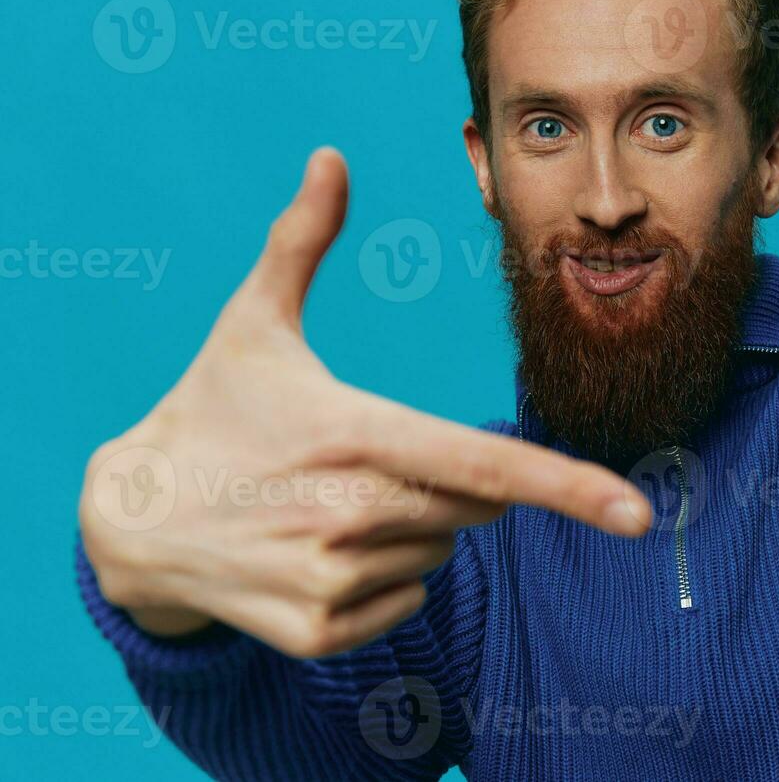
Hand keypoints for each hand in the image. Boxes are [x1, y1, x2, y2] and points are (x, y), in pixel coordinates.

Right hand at [79, 149, 650, 657]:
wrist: (129, 524)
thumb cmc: (211, 408)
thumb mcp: (250, 323)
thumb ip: (302, 241)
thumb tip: (331, 154)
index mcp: (352, 432)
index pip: (485, 464)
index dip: (570, 488)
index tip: (641, 515)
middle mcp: (347, 512)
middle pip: (476, 504)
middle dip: (449, 479)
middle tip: (367, 459)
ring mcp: (329, 580)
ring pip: (442, 552)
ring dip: (414, 528)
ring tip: (329, 504)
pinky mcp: (316, 632)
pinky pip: (406, 604)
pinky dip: (382, 580)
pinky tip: (316, 551)